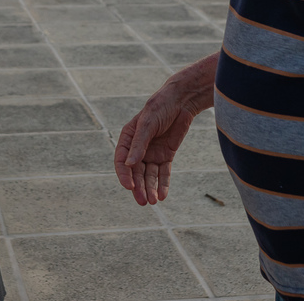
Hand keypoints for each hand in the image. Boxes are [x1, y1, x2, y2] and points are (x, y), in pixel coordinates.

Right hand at [115, 55, 217, 204]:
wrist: (182, 101)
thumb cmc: (160, 107)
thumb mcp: (148, 123)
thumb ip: (139, 144)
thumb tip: (129, 164)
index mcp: (128, 138)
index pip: (121, 160)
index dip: (124, 175)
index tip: (129, 186)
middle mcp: (138, 148)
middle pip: (136, 172)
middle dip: (139, 187)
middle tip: (143, 201)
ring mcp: (152, 153)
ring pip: (149, 175)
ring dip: (150, 188)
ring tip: (153, 202)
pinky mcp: (166, 156)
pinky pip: (163, 173)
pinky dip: (163, 184)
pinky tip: (163, 196)